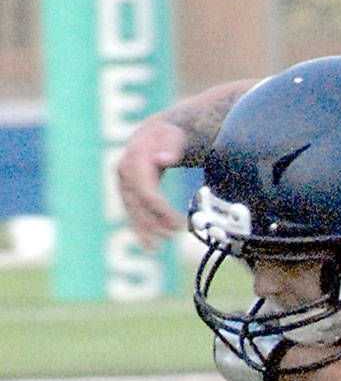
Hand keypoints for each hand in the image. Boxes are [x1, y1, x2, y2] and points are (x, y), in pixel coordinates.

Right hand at [117, 118, 186, 248]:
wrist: (157, 132)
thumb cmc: (170, 136)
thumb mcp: (175, 137)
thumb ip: (172, 146)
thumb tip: (162, 158)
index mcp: (137, 156)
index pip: (145, 188)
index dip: (159, 209)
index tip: (177, 223)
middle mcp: (124, 169)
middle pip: (136, 202)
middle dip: (152, 222)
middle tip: (172, 236)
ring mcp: (123, 180)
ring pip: (131, 209)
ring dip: (143, 230)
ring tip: (156, 248)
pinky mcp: (126, 190)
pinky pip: (130, 211)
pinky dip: (138, 228)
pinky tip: (146, 245)